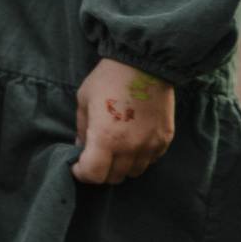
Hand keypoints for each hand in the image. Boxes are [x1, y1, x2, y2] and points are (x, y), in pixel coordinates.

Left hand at [74, 57, 175, 182]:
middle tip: (93, 157)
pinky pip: (149, 161)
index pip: (93, 174)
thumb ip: (81, 130)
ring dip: (120, 167)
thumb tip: (80, 149)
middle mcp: (131, 147)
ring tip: (112, 150)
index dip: (81, 173)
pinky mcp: (164, 140)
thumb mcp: (84, 101)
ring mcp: (150, 145)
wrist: (145, 64)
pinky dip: (138, 158)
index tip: (76, 165)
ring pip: (133, 172)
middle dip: (99, 171)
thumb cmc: (108, 79)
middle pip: (113, 177)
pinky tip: (131, 143)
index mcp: (106, 138)